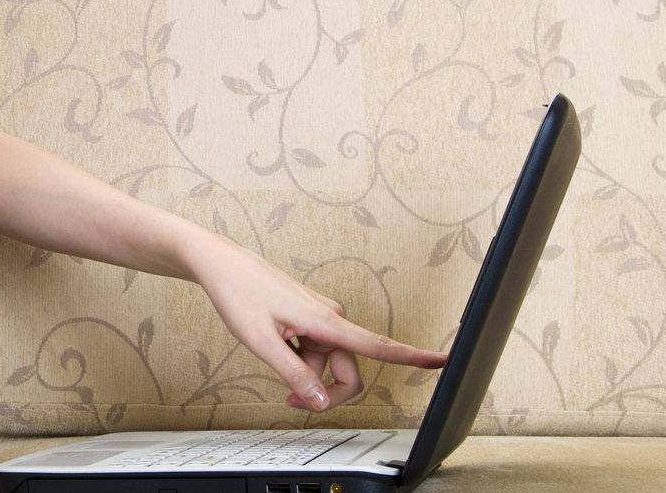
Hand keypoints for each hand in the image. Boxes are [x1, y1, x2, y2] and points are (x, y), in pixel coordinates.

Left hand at [187, 234, 446, 411]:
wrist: (221, 263)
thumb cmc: (239, 294)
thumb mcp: (262, 343)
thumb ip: (295, 375)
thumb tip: (323, 402)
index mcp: (326, 322)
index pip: (378, 346)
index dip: (413, 357)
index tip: (444, 361)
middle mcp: (330, 317)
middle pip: (348, 370)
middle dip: (326, 391)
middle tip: (291, 400)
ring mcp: (320, 315)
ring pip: (327, 360)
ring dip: (306, 372)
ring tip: (271, 358)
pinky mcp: (309, 315)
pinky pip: (315, 347)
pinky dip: (300, 356)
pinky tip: (275, 342)